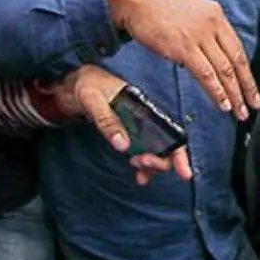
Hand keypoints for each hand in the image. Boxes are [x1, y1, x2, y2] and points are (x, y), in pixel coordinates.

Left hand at [55, 66, 192, 184]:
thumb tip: (123, 145)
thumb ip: (108, 121)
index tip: (183, 172)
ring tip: (137, 167)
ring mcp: (136, 129)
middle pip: (166, 146)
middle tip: (142, 163)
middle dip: (161, 161)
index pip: (169, 130)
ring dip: (152, 165)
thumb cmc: (87, 85)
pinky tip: (139, 176)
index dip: (179, 152)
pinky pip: (142, 153)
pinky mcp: (127, 135)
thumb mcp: (94, 100)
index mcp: (143, 107)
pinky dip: (143, 167)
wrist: (75, 84)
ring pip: (156, 152)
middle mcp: (144, 120)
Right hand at [107, 0, 259, 120]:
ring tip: (239, 111)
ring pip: (224, 71)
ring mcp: (198, 36)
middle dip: (247, 87)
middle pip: (236, 62)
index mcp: (216, 15)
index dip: (247, 72)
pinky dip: (216, 91)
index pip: (238, 49)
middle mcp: (212, 24)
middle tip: (255, 105)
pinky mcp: (183, 47)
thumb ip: (205, 29)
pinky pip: (205, 74)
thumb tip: (211, 49)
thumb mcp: (191, 10)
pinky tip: (222, 103)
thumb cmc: (157, 4)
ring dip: (234, 94)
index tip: (253, 88)